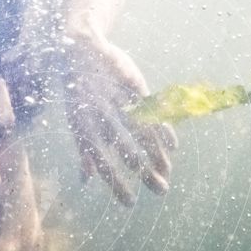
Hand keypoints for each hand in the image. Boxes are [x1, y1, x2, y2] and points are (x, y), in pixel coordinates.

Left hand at [62, 28, 178, 205]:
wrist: (81, 47)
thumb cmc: (79, 92)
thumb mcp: (77, 121)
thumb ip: (85, 151)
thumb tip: (85, 180)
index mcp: (84, 128)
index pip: (102, 163)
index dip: (115, 184)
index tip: (130, 204)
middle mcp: (100, 116)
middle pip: (126, 151)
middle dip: (144, 173)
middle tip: (160, 192)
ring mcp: (118, 99)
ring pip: (141, 132)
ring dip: (156, 154)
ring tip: (168, 172)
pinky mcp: (132, 84)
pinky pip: (151, 110)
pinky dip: (162, 127)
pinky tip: (173, 146)